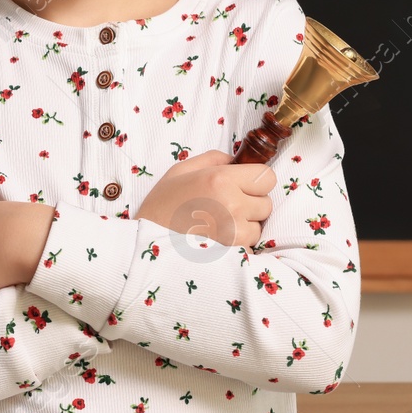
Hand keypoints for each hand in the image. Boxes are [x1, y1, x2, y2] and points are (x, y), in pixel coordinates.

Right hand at [135, 149, 276, 247]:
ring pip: (260, 226)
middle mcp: (232, 204)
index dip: (256, 181)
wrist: (144, 241)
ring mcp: (234, 231)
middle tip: (227, 206)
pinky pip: (250, 245)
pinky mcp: (233, 252)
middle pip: (266, 203)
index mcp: (221, 179)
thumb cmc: (162, 205)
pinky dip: (240, 244)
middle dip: (252, 204)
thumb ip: (213, 159)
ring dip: (247, 225)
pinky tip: (218, 239)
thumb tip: (237, 161)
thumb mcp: (181, 171)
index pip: (267, 177)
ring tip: (220, 224)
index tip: (242, 186)